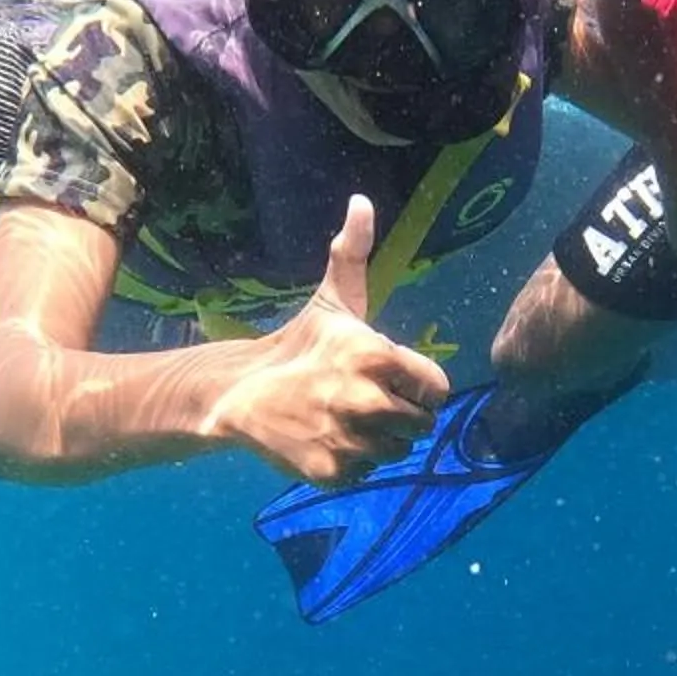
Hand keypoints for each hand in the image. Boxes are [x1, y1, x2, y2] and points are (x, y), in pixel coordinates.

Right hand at [211, 195, 451, 483]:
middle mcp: (367, 400)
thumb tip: (362, 201)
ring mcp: (349, 439)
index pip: (437, 388)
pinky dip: (354, 464)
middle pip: (420, 424)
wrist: (239, 392)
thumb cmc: (299, 343)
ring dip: (379, 442)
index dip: (417, 385)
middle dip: (400, 414)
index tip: (391, 379)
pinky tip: (330, 440)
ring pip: (396, 452)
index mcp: (376, 355)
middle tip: (365, 402)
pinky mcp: (332, 471)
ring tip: (347, 420)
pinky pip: (367, 474)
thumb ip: (353, 251)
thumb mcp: (332, 299)